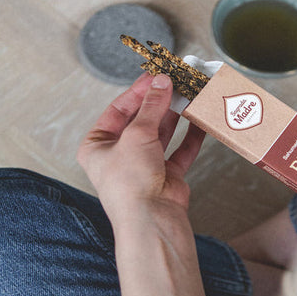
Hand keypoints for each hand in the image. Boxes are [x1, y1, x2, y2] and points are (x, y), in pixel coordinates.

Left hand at [77, 73, 204, 225]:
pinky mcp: (166, 176)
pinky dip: (190, 136)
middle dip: (158, 103)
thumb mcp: (137, 134)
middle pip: (141, 121)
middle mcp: (118, 157)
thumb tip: (161, 83)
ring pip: (161, 134)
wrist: (151, 219)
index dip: (137, 92)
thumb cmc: (130, 183)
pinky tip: (199, 121)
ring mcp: (143, 167)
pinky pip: (180, 150)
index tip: (155, 77)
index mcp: (97, 146)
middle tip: (174, 84)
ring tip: (188, 96)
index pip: (117, 110)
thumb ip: (151, 106)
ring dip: (175, 116)